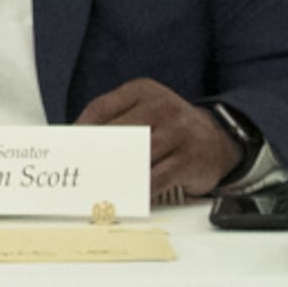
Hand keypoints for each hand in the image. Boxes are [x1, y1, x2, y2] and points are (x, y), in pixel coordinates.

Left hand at [75, 77, 240, 206]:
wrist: (219, 140)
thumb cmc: (172, 128)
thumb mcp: (146, 110)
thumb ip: (116, 119)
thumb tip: (79, 142)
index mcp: (143, 91)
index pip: (101, 109)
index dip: (80, 130)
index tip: (68, 148)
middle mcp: (161, 107)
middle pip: (116, 133)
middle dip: (95, 155)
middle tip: (79, 171)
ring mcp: (178, 133)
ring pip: (135, 157)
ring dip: (115, 174)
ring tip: (98, 186)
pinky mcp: (190, 160)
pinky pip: (155, 179)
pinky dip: (139, 190)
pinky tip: (128, 195)